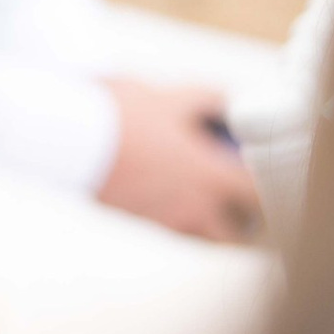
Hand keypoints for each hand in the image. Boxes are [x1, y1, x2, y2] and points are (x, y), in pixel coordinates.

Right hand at [99, 80, 261, 243]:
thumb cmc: (120, 115)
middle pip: (234, 232)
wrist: (64, 138)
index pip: (257, 197)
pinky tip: (168, 193)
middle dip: (244, 217)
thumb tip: (231, 101)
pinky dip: (179, 218)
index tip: (267, 178)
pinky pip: (170, 229)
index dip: (268, 190)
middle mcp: (190, 208)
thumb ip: (209, 100)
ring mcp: (161, 220)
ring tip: (205, 197)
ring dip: (210, 221)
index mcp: (208, 177)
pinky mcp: (135, 221)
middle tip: (240, 196)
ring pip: (200, 235)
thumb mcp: (170, 97)